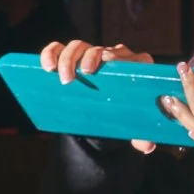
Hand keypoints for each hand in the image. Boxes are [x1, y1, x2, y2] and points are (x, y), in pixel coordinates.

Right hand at [40, 39, 159, 152]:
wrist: (108, 109)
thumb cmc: (125, 112)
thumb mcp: (134, 124)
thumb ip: (142, 135)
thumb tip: (147, 147)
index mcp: (138, 68)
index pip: (135, 59)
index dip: (125, 62)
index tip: (111, 72)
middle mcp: (116, 56)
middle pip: (102, 50)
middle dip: (89, 60)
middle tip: (78, 76)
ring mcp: (92, 53)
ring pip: (79, 46)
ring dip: (67, 59)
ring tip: (61, 78)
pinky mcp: (72, 56)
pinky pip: (59, 48)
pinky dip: (51, 53)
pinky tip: (46, 67)